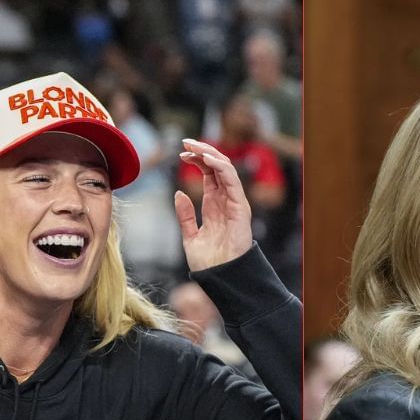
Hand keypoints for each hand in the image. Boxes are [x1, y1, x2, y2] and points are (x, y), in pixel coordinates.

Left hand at [175, 139, 253, 271]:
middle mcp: (226, 200)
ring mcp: (234, 202)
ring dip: (210, 154)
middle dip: (202, 151)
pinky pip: (232, 181)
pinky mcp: (240, 207)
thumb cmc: (208, 262)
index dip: (197, 160)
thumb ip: (185, 214)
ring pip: (225, 169)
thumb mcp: (190, 235)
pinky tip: (207, 159)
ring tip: (193, 147)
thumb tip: (179, 193)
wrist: (219, 277)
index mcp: (215, 204)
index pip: (209, 174)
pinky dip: (220, 167)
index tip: (180, 153)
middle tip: (185, 142)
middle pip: (217, 167)